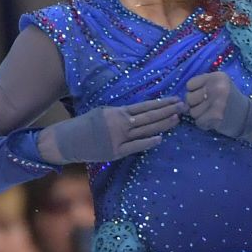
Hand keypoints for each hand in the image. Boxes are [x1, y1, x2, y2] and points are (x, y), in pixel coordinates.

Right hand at [39, 96, 180, 163]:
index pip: (144, 106)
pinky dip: (148, 142)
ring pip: (145, 130)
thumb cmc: (85, 125)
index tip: (175, 99)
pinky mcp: (115, 152)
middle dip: (168, 111)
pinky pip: (135, 147)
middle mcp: (119, 123)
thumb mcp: (103, 112)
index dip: (161, 103)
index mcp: (117, 111)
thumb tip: (139, 113)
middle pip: (149, 117)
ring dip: (162, 125)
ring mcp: (118, 138)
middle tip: (184, 107)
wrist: (67, 140)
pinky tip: (160, 138)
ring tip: (177, 119)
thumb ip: (121, 113)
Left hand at [184, 71, 251, 138]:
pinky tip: (213, 121)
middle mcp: (217, 87)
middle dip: (195, 105)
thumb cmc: (229, 101)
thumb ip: (203, 87)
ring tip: (211, 114)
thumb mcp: (219, 86)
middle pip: (189, 98)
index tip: (204, 96)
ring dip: (199, 116)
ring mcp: (217, 101)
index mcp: (216, 76)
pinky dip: (203, 124)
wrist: (248, 117)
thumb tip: (182, 100)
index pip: (190, 84)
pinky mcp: (216, 115)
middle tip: (207, 107)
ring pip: (192, 111)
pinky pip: (198, 121)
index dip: (194, 92)